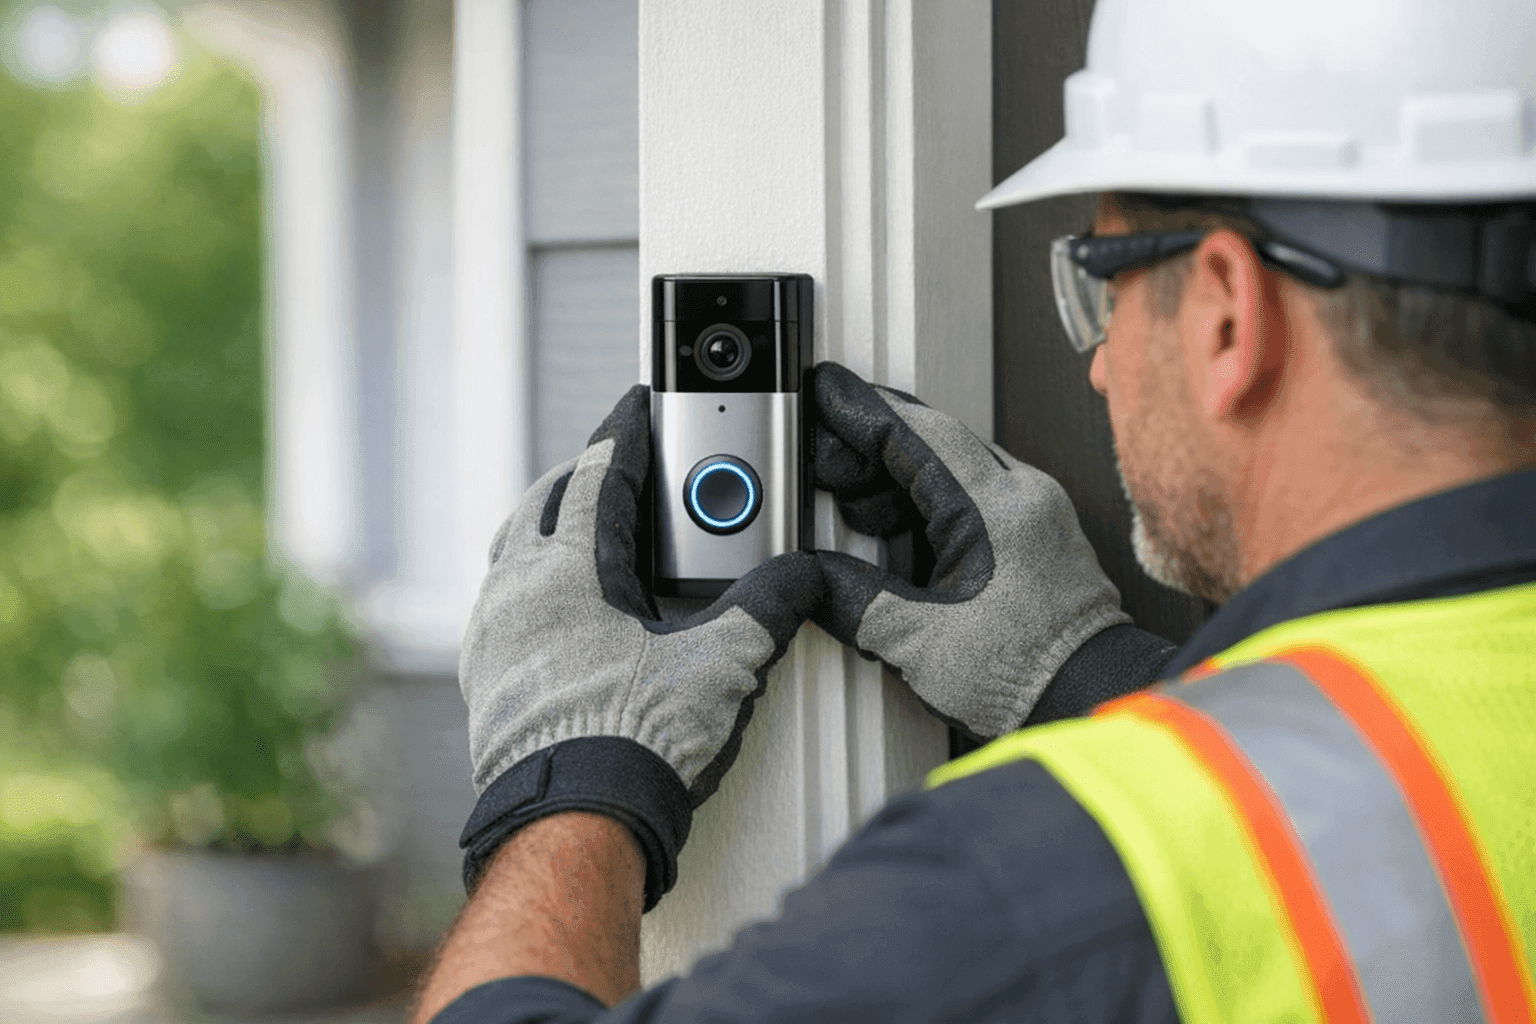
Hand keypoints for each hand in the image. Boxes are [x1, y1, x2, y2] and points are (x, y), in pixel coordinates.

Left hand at [458, 385, 820, 907]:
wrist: (574, 823)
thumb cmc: (633, 743)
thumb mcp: (723, 662)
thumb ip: (770, 605)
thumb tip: (801, 577)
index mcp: (571, 569)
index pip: (601, 474)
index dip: (628, 434)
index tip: (638, 410)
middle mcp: (518, 591)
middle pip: (546, 501)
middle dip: (586, 475)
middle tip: (619, 466)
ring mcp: (493, 635)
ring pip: (515, 549)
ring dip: (550, 525)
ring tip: (588, 527)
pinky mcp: (487, 677)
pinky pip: (503, 601)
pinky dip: (532, 581)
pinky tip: (561, 605)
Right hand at [811, 362, 1127, 738]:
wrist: (1089, 701)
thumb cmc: (1025, 676)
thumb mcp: (916, 641)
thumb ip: (851, 597)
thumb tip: (810, 575)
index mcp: (993, 508)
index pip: (912, 432)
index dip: (857, 410)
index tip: (823, 393)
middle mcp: (1023, 494)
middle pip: (932, 441)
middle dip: (871, 451)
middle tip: (824, 469)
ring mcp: (1036, 509)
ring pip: (953, 465)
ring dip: (899, 481)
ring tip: (857, 516)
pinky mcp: (1039, 532)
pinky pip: (976, 493)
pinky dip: (931, 503)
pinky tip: (902, 537)